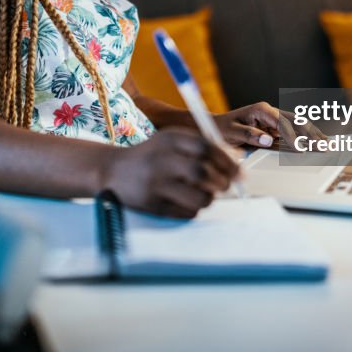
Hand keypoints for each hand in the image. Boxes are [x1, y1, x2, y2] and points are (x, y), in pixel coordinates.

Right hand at [100, 130, 238, 217]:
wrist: (112, 171)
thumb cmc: (151, 156)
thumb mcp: (171, 141)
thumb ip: (201, 147)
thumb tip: (237, 159)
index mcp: (169, 139)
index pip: (206, 147)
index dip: (227, 161)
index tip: (239, 171)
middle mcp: (161, 160)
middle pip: (203, 172)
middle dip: (222, 182)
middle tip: (225, 185)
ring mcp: (156, 184)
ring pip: (199, 196)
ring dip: (209, 198)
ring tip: (205, 194)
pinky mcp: (153, 205)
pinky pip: (187, 212)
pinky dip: (195, 209)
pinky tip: (187, 202)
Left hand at [214, 102, 328, 149]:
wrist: (217, 126)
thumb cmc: (223, 127)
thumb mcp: (232, 132)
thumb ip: (249, 135)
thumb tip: (268, 140)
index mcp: (262, 110)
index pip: (282, 122)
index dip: (292, 135)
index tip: (300, 147)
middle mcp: (271, 113)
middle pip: (296, 121)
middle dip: (312, 133)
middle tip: (325, 144)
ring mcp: (275, 121)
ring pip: (299, 127)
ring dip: (313, 136)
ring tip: (328, 144)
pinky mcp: (276, 129)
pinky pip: (293, 134)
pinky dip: (306, 139)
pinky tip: (317, 144)